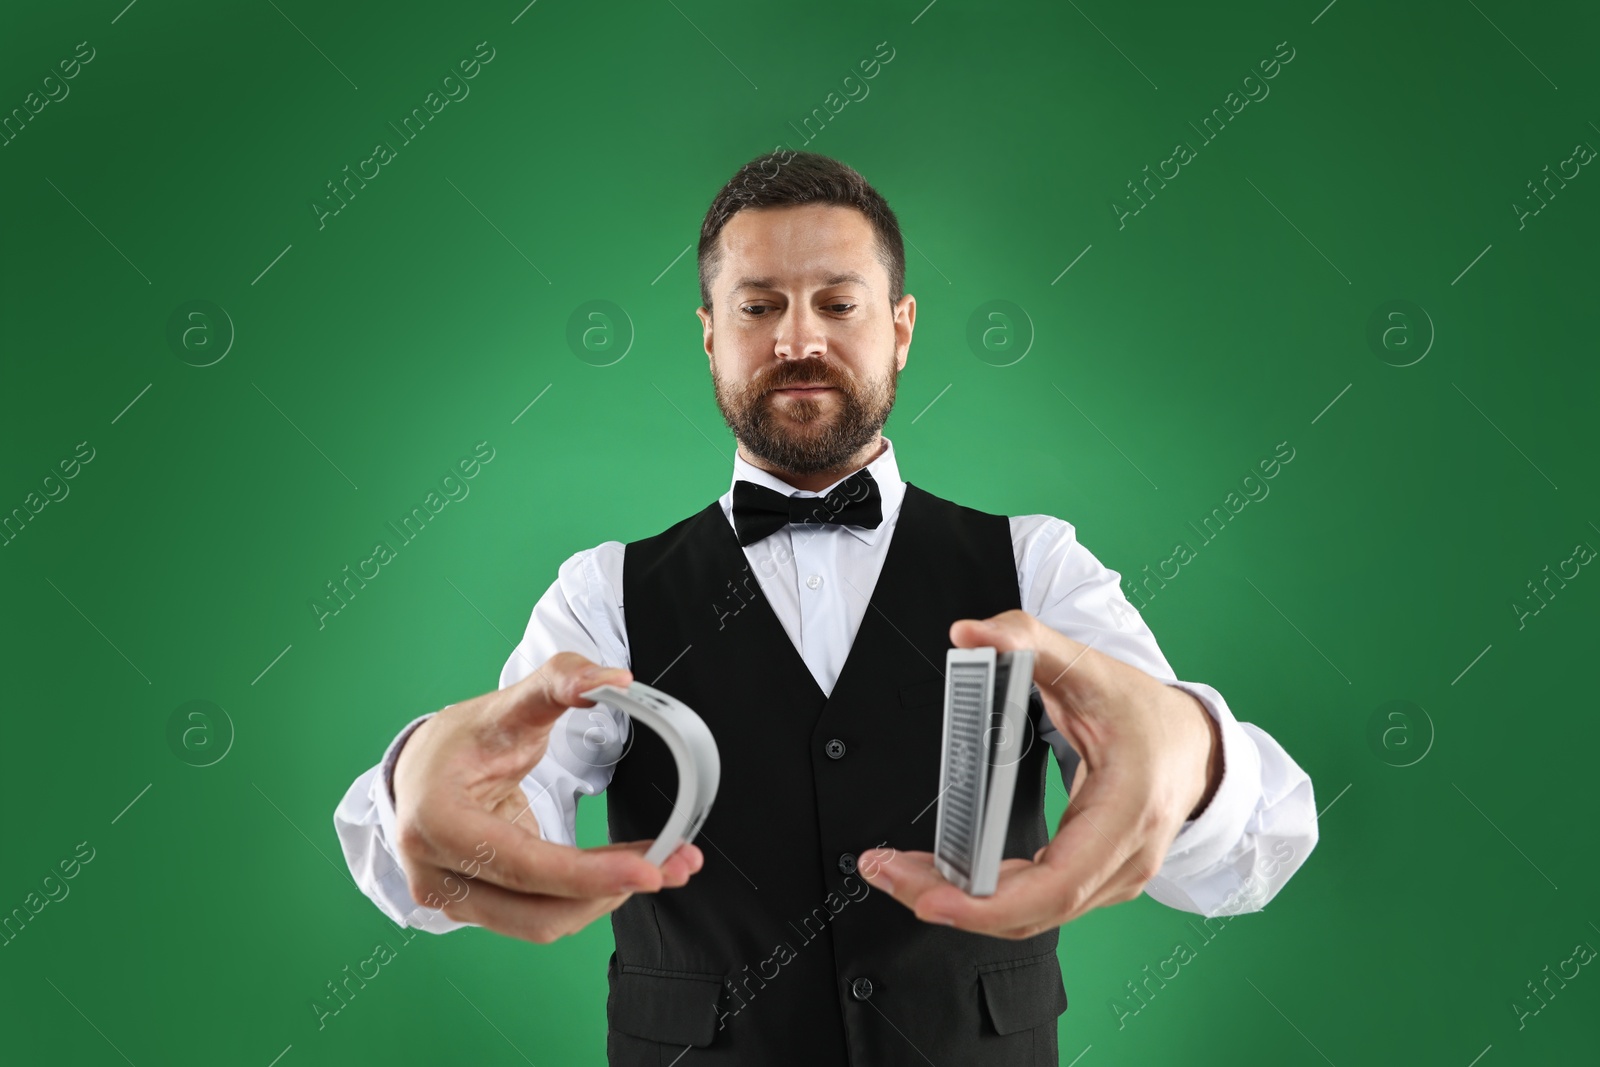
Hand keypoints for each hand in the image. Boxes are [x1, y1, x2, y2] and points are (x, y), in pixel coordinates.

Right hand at [390, 652, 702, 943]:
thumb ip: (561, 682)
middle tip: (676, 862)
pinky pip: (541, 916)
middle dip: (613, 890)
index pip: (521, 864)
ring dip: (608, 898)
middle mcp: (436, 872)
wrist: (425, 770)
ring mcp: (453, 897)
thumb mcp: (508, 704)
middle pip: (538, 910)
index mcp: (436, 821)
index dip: (588, 874)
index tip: (648, 868)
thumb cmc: (462, 740)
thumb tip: (613, 681)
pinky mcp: (477, 909)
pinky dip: (588, 897)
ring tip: (662, 863)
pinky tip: (622, 870)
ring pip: (544, 923)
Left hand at [859, 609, 1220, 938]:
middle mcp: (1125, 861)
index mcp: (1127, 812)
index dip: (990, 903)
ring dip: (960, 903)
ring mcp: (1114, 879)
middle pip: (1031, 911)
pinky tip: (942, 875)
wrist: (1194, 743)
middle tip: (886, 872)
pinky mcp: (1096, 883)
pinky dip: (985, 897)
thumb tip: (968, 633)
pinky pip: (1036, 905)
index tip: (932, 899)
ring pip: (1029, 917)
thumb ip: (1025, 639)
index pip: (1056, 885)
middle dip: (951, 902)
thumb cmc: (1146, 712)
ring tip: (898, 871)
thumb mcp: (1088, 666)